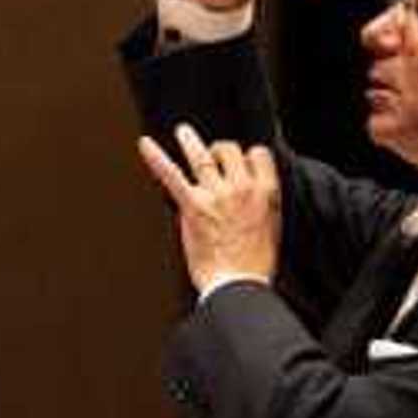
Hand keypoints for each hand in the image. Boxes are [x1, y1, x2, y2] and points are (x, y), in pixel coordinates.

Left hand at [136, 124, 280, 291]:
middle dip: (220, 151)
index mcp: (266, 192)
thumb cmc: (254, 266)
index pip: (258, 155)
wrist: (237, 285)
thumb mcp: (272, 228)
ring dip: (190, 141)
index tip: (241, 162)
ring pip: (202, 156)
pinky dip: (156, 159)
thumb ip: (259, 204)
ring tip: (183, 132)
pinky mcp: (192, 205)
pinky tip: (145, 146)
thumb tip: (245, 194)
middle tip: (213, 157)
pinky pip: (171, 175)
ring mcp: (215, 194)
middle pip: (229, 151)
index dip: (248, 157)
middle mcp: (241, 187)